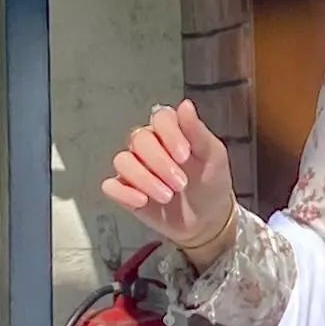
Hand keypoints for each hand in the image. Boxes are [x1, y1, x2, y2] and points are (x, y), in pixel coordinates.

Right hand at [103, 101, 236, 262]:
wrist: (207, 220)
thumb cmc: (211, 183)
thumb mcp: (213, 156)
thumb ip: (197, 131)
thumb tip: (185, 105)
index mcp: (170, 131)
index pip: (159, 117)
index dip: (169, 134)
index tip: (185, 155)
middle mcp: (148, 145)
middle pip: (138, 139)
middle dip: (160, 162)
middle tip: (181, 183)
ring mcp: (135, 167)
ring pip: (122, 160)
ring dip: (144, 178)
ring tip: (167, 196)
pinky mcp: (125, 190)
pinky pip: (111, 186)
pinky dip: (124, 193)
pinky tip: (143, 201)